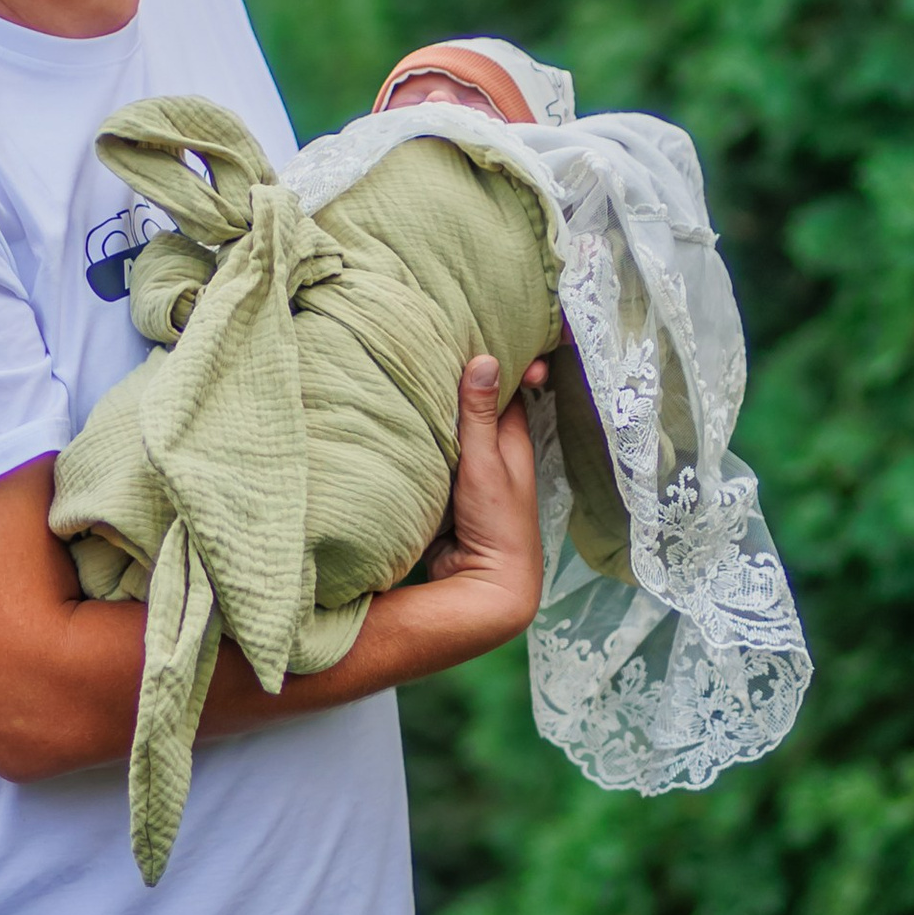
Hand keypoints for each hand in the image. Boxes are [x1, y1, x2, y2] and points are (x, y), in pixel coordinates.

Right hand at [424, 356, 546, 642]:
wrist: (484, 586)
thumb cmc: (496, 523)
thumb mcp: (484, 463)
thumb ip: (479, 415)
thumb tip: (486, 357)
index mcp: (511, 441)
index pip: (508, 387)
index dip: (501, 358)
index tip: (487, 328)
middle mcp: (494, 453)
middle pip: (478, 405)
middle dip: (464, 377)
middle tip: (439, 338)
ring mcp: (470, 473)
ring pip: (455, 430)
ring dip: (440, 408)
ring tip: (415, 367)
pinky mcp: (448, 491)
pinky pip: (437, 454)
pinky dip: (425, 438)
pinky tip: (402, 417)